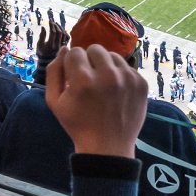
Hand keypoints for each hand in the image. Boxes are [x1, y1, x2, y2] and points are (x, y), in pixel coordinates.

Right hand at [35, 19, 67, 67]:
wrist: (48, 62)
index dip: (52, 25)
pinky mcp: (65, 46)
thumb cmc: (42, 53)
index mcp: (50, 45)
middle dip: (56, 25)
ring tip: (57, 24)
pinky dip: (65, 32)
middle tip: (53, 21)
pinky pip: (67, 38)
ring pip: (64, 34)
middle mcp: (57, 46)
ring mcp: (62, 46)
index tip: (49, 21)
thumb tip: (44, 27)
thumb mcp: (39, 45)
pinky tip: (62, 29)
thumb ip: (41, 36)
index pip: (53, 32)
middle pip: (59, 33)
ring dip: (61, 28)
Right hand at [45, 45, 146, 159]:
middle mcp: (107, 75)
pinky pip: (127, 67)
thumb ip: (54, 71)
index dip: (72, 64)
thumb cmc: (78, 124)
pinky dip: (120, 75)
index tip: (74, 77)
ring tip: (103, 85)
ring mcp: (128, 78)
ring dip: (106, 66)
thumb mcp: (55, 101)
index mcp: (83, 79)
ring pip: (113, 55)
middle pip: (95, 48)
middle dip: (89, 60)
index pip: (75, 51)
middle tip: (89, 79)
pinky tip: (116, 92)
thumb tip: (65, 49)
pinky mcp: (141, 83)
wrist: (108, 147)